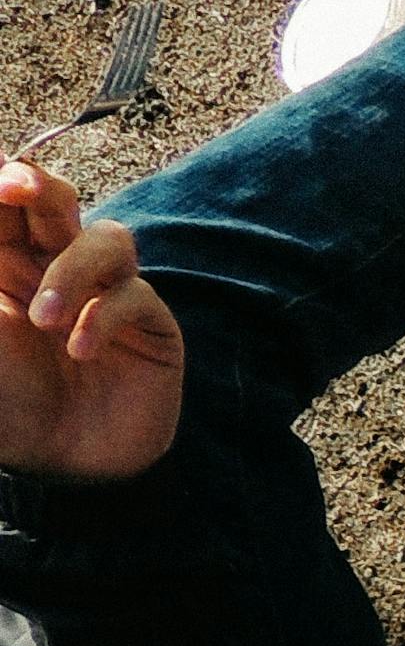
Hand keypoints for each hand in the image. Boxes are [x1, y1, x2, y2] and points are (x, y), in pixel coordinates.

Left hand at [0, 161, 182, 482]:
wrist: (59, 465)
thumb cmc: (8, 401)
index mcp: (3, 261)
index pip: (6, 201)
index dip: (4, 179)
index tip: (0, 187)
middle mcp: (54, 267)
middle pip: (55, 198)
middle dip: (38, 185)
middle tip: (20, 191)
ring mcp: (106, 292)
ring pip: (105, 238)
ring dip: (71, 268)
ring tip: (43, 321)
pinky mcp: (148, 324)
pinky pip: (134, 296)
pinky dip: (103, 317)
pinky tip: (81, 352)